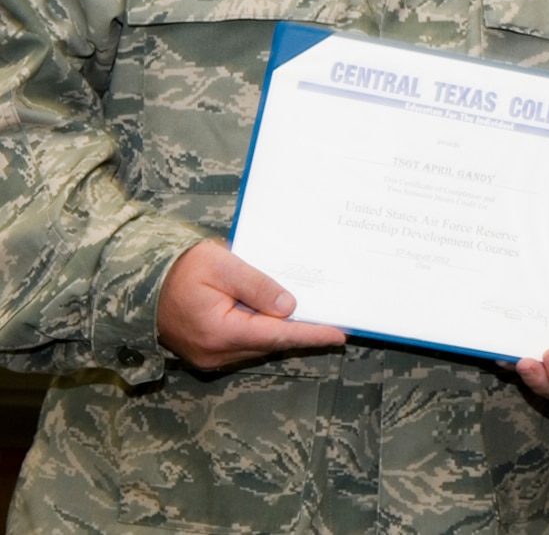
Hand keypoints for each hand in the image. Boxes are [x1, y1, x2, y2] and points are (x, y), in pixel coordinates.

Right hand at [157, 241, 345, 369]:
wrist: (135, 283)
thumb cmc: (178, 269)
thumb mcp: (222, 265)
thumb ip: (258, 286)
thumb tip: (289, 306)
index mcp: (220, 332)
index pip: (277, 335)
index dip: (311, 334)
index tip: (339, 335)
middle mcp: (215, 352)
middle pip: (270, 343)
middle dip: (301, 333)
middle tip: (333, 321)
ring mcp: (208, 357)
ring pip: (257, 346)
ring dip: (281, 333)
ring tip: (312, 317)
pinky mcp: (205, 353)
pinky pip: (243, 345)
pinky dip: (262, 332)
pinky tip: (277, 318)